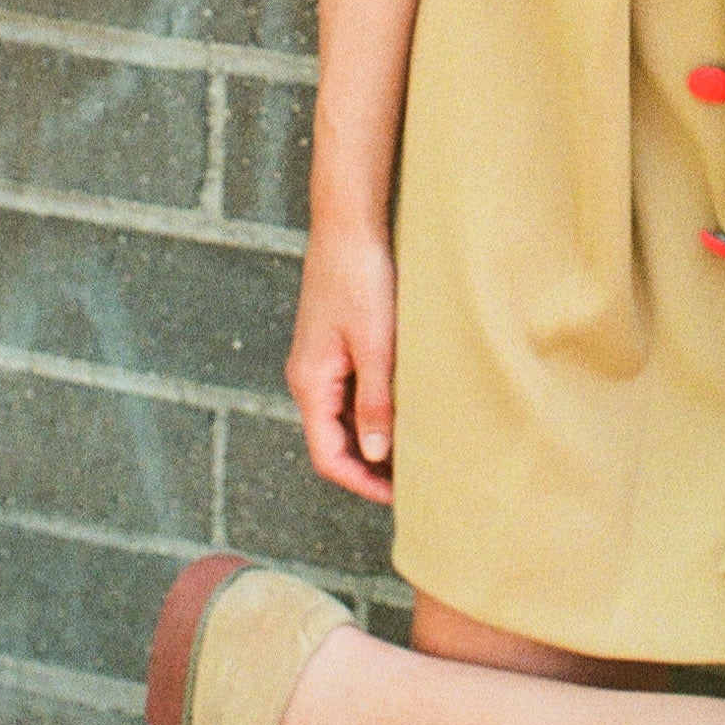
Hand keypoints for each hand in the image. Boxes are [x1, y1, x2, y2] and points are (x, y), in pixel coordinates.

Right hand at [286, 216, 396, 507]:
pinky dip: (374, 410)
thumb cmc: (360, 280)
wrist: (348, 227)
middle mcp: (308, 379)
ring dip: (373, 439)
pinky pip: (350, 394)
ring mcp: (319, 363)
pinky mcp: (334, 346)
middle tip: (414, 481)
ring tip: (416, 450)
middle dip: (370, 467)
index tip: (399, 497)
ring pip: (343, 419)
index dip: (361, 483)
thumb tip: (375, 455)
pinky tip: (404, 410)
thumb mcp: (375, 344)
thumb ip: (375, 401)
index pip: (328, 456)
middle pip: (334, 442)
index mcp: (311, 383)